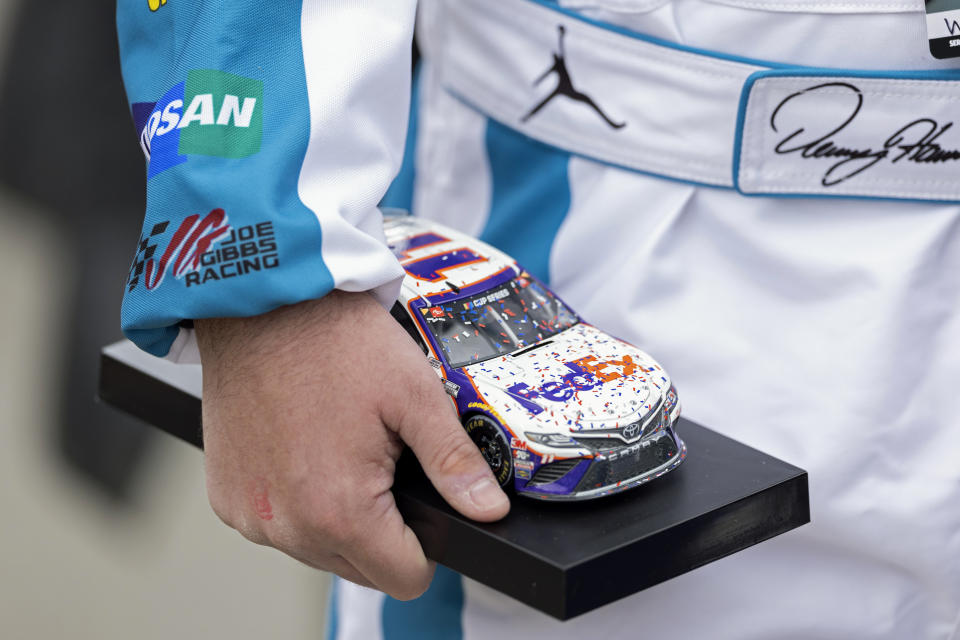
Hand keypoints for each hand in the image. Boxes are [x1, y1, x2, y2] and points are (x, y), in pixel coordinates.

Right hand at [195, 291, 509, 599]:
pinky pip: (277, 524)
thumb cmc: (337, 341)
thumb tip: (489, 511)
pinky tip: (302, 448)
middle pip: (362, 568)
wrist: (264, 304)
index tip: (421, 499)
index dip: (426, 545)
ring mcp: (249, 515)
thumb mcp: (415, 395)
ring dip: (337, 516)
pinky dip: (295, 500)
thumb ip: (455, 464)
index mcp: (339, 510)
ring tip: (339, 447)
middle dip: (382, 528)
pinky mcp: (225, 497)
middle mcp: (286, 526)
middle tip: (380, 459)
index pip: (404, 579)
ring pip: (318, 550)